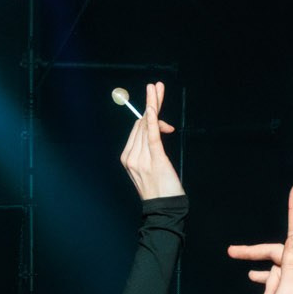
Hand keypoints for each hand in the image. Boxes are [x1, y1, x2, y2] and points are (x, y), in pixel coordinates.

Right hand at [116, 80, 183, 201]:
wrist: (164, 208)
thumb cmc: (160, 188)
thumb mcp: (152, 165)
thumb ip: (151, 146)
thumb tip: (160, 127)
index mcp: (127, 157)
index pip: (137, 128)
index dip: (149, 116)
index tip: (158, 107)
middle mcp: (131, 157)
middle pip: (140, 123)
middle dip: (152, 103)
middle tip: (157, 86)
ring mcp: (141, 159)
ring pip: (146, 125)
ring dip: (154, 104)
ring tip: (158, 88)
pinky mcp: (155, 159)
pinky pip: (151, 135)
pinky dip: (152, 119)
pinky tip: (152, 107)